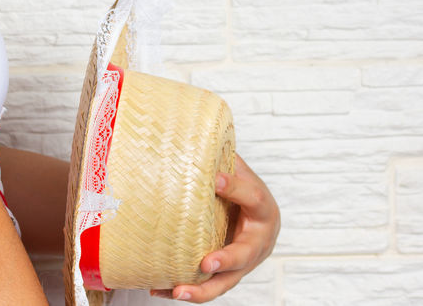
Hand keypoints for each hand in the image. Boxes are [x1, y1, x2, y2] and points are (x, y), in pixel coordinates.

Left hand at [151, 154, 279, 301]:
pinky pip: (207, 286)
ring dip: (201, 289)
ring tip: (177, 291)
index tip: (216, 179)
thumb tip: (191, 131)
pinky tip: (159, 289)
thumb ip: (222, 158)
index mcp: (263, 208)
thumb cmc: (242, 186)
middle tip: (206, 263)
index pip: (253, 196)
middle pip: (245, 254)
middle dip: (226, 260)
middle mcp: (258, 240)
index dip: (235, 188)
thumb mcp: (238, 168)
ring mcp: (244, 261)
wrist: (255, 212)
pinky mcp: (227, 273)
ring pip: (226, 281)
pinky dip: (185, 289)